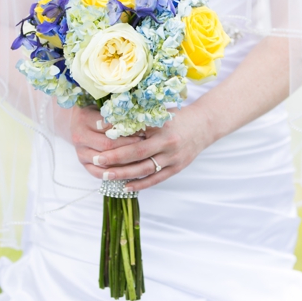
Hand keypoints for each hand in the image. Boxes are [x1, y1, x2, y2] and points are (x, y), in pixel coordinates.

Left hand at [78, 105, 214, 189]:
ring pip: (145, 169)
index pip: (134, 135)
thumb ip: (137, 119)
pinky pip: (156, 179)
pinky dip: (141, 184)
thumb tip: (109, 124)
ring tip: (106, 176)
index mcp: (161, 129)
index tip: (98, 143)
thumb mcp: (157, 114)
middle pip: (137, 154)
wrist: (204, 125)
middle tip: (96, 161)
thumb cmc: (176, 117)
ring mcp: (173, 159)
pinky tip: (126, 187)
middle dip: (115, 159)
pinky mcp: (177, 168)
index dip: (116, 140)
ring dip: (124, 174)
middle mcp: (168, 145)